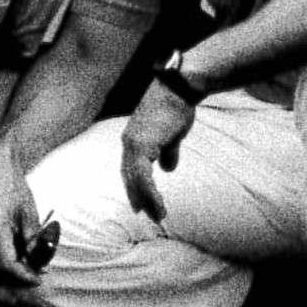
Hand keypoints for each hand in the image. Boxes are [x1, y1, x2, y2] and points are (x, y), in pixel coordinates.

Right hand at [0, 154, 43, 284]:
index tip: (38, 278)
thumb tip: (37, 264)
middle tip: (33, 273)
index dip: (24, 276)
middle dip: (15, 276)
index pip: (8, 265)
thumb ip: (31, 242)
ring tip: (22, 266)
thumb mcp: (29, 213)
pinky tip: (7, 257)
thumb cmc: (13, 185)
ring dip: (3, 272)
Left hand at [118, 76, 196, 223]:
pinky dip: (148, 192)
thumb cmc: (175, 109)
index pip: (130, 169)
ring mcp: (133, 144)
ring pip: (136, 180)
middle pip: (129, 177)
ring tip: (158, 215)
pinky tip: (156, 203)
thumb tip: (167, 169)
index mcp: (133, 140)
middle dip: (138, 197)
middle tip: (147, 215)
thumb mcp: (171, 136)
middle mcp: (129, 143)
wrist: (177, 90)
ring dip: (146, 200)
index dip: (134, 187)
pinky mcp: (142, 146)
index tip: (140, 204)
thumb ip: (167, 152)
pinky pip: (142, 176)